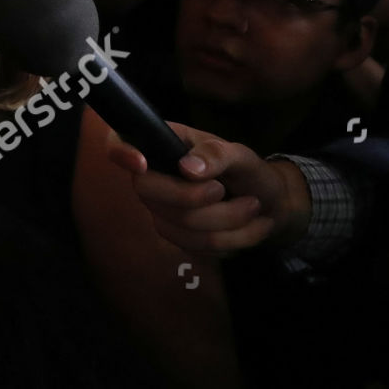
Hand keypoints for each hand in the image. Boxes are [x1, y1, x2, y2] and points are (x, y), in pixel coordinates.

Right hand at [105, 122, 308, 255]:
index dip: (120, 151)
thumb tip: (188, 167)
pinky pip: (196, 246)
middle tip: (241, 192)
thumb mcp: (241, 155)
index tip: (140, 163)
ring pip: (180, 225)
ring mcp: (160, 209)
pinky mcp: (176, 236)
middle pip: (149, 193)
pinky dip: (232, 240)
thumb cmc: (248, 171)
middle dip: (199, 200)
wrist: (268, 204)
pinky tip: (249, 228)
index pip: (119, 142)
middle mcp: (152, 176)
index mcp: (162, 144)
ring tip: (255, 208)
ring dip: (229, 222)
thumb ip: (217, 154)